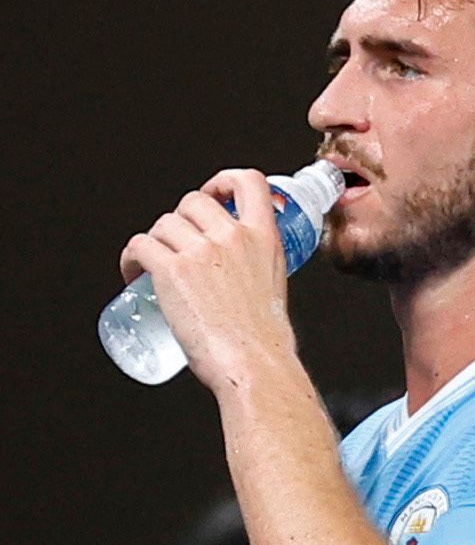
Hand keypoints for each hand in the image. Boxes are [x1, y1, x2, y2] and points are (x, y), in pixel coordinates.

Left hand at [120, 169, 299, 387]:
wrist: (254, 364)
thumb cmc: (264, 339)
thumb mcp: (274, 286)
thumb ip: (257, 265)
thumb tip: (238, 266)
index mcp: (264, 238)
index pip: (249, 181)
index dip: (224, 181)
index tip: (214, 195)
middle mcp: (232, 237)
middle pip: (192, 200)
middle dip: (179, 220)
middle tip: (176, 246)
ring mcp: (201, 251)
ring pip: (162, 224)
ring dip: (153, 241)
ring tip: (153, 266)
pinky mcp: (171, 270)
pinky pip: (139, 245)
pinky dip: (131, 259)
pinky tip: (136, 275)